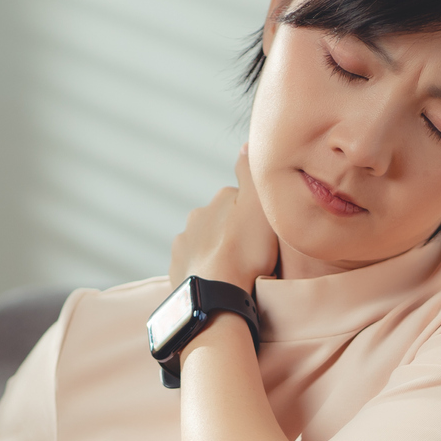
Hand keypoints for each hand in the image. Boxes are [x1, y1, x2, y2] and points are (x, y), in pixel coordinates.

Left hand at [169, 145, 278, 290]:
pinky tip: (220, 284)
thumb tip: (245, 144)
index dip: (254, 217)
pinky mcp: (176, 271)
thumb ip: (250, 173)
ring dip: (219, 254)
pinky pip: (195, 267)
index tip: (265, 235)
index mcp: (216, 201)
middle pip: (221, 222)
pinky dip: (206, 273)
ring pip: (206, 244)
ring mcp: (182, 246)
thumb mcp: (258, 206)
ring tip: (237, 275)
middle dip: (233, 235)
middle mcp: (195, 218)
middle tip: (253, 257)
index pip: (239, 200)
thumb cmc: (244, 253)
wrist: (216, 296)